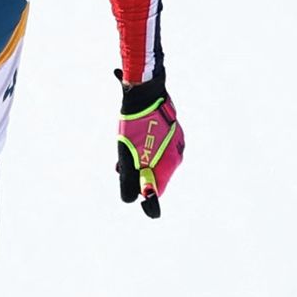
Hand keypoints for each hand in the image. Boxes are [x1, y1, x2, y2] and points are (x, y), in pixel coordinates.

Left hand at [115, 69, 183, 217]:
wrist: (145, 92)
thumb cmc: (134, 124)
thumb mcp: (126, 154)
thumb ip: (130, 179)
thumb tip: (131, 200)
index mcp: (166, 164)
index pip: (157, 192)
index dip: (147, 200)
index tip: (140, 204)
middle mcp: (176, 156)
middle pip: (156, 177)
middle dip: (138, 176)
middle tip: (120, 169)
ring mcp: (176, 143)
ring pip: (157, 161)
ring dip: (141, 162)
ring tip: (123, 155)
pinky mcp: (172, 133)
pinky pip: (161, 148)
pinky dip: (148, 150)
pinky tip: (133, 142)